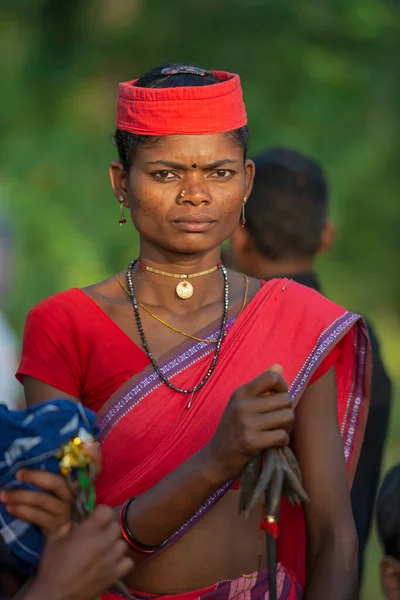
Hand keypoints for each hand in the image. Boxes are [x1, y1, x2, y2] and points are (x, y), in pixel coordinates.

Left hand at [0, 441, 100, 536]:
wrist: (69, 536)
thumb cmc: (68, 504)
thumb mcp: (71, 487)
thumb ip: (68, 469)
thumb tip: (65, 448)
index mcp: (85, 484)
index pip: (95, 467)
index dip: (93, 457)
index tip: (85, 444)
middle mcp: (77, 497)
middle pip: (58, 484)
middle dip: (36, 477)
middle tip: (18, 473)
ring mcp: (67, 513)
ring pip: (43, 501)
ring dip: (21, 496)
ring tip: (4, 493)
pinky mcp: (56, 527)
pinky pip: (37, 517)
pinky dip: (22, 511)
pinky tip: (10, 507)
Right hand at [26, 506, 133, 599]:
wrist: (55, 596)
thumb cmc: (52, 567)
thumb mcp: (53, 540)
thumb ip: (65, 527)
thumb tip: (75, 524)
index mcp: (88, 530)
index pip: (106, 511)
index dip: (101, 514)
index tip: (95, 521)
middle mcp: (103, 541)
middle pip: (116, 527)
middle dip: (107, 530)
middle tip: (98, 537)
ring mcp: (111, 558)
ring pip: (123, 544)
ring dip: (114, 546)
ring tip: (105, 552)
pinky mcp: (115, 574)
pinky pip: (128, 562)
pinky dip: (122, 562)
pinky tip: (112, 564)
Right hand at [203, 365, 293, 481]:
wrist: (216, 457)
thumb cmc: (233, 429)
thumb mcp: (241, 403)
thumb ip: (261, 386)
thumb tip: (279, 366)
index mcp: (241, 392)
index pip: (272, 377)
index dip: (283, 387)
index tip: (279, 398)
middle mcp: (243, 405)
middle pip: (285, 399)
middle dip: (287, 411)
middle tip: (278, 421)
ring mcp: (247, 423)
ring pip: (287, 417)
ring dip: (287, 427)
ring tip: (277, 431)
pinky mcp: (251, 441)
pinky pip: (282, 436)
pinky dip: (282, 441)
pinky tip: (273, 443)